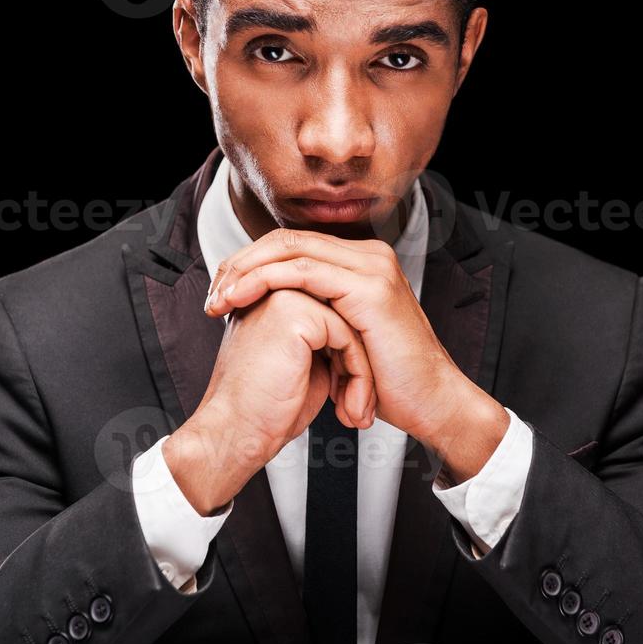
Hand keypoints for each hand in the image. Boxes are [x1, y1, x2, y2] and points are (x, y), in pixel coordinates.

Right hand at [163, 288, 375, 514]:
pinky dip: (358, 374)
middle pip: (345, 317)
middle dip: (359, 365)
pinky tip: (347, 403)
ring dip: (362, 374)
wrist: (234, 432)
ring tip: (355, 410)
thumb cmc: (260, 409)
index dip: (347, 358)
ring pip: (351, 326)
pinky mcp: (294, 313)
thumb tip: (357, 338)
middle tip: (357, 406)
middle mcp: (274, 292)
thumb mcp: (300, 365)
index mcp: (270, 301)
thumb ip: (324, 341)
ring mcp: (282, 297)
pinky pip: (347, 336)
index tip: (349, 395)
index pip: (333, 316)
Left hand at [204, 228, 478, 446]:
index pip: (292, 244)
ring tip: (219, 299)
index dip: (251, 263)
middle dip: (241, 264)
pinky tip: (242, 298)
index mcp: (360, 262)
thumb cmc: (388, 380)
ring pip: (290, 249)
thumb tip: (269, 309)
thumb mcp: (342, 338)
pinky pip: (303, 272)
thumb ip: (315, 314)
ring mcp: (371, 266)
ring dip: (245, 272)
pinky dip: (265, 281)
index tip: (221, 291)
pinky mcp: (369, 286)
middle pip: (286, 240)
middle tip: (212, 293)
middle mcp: (368, 255)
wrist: (430, 404)